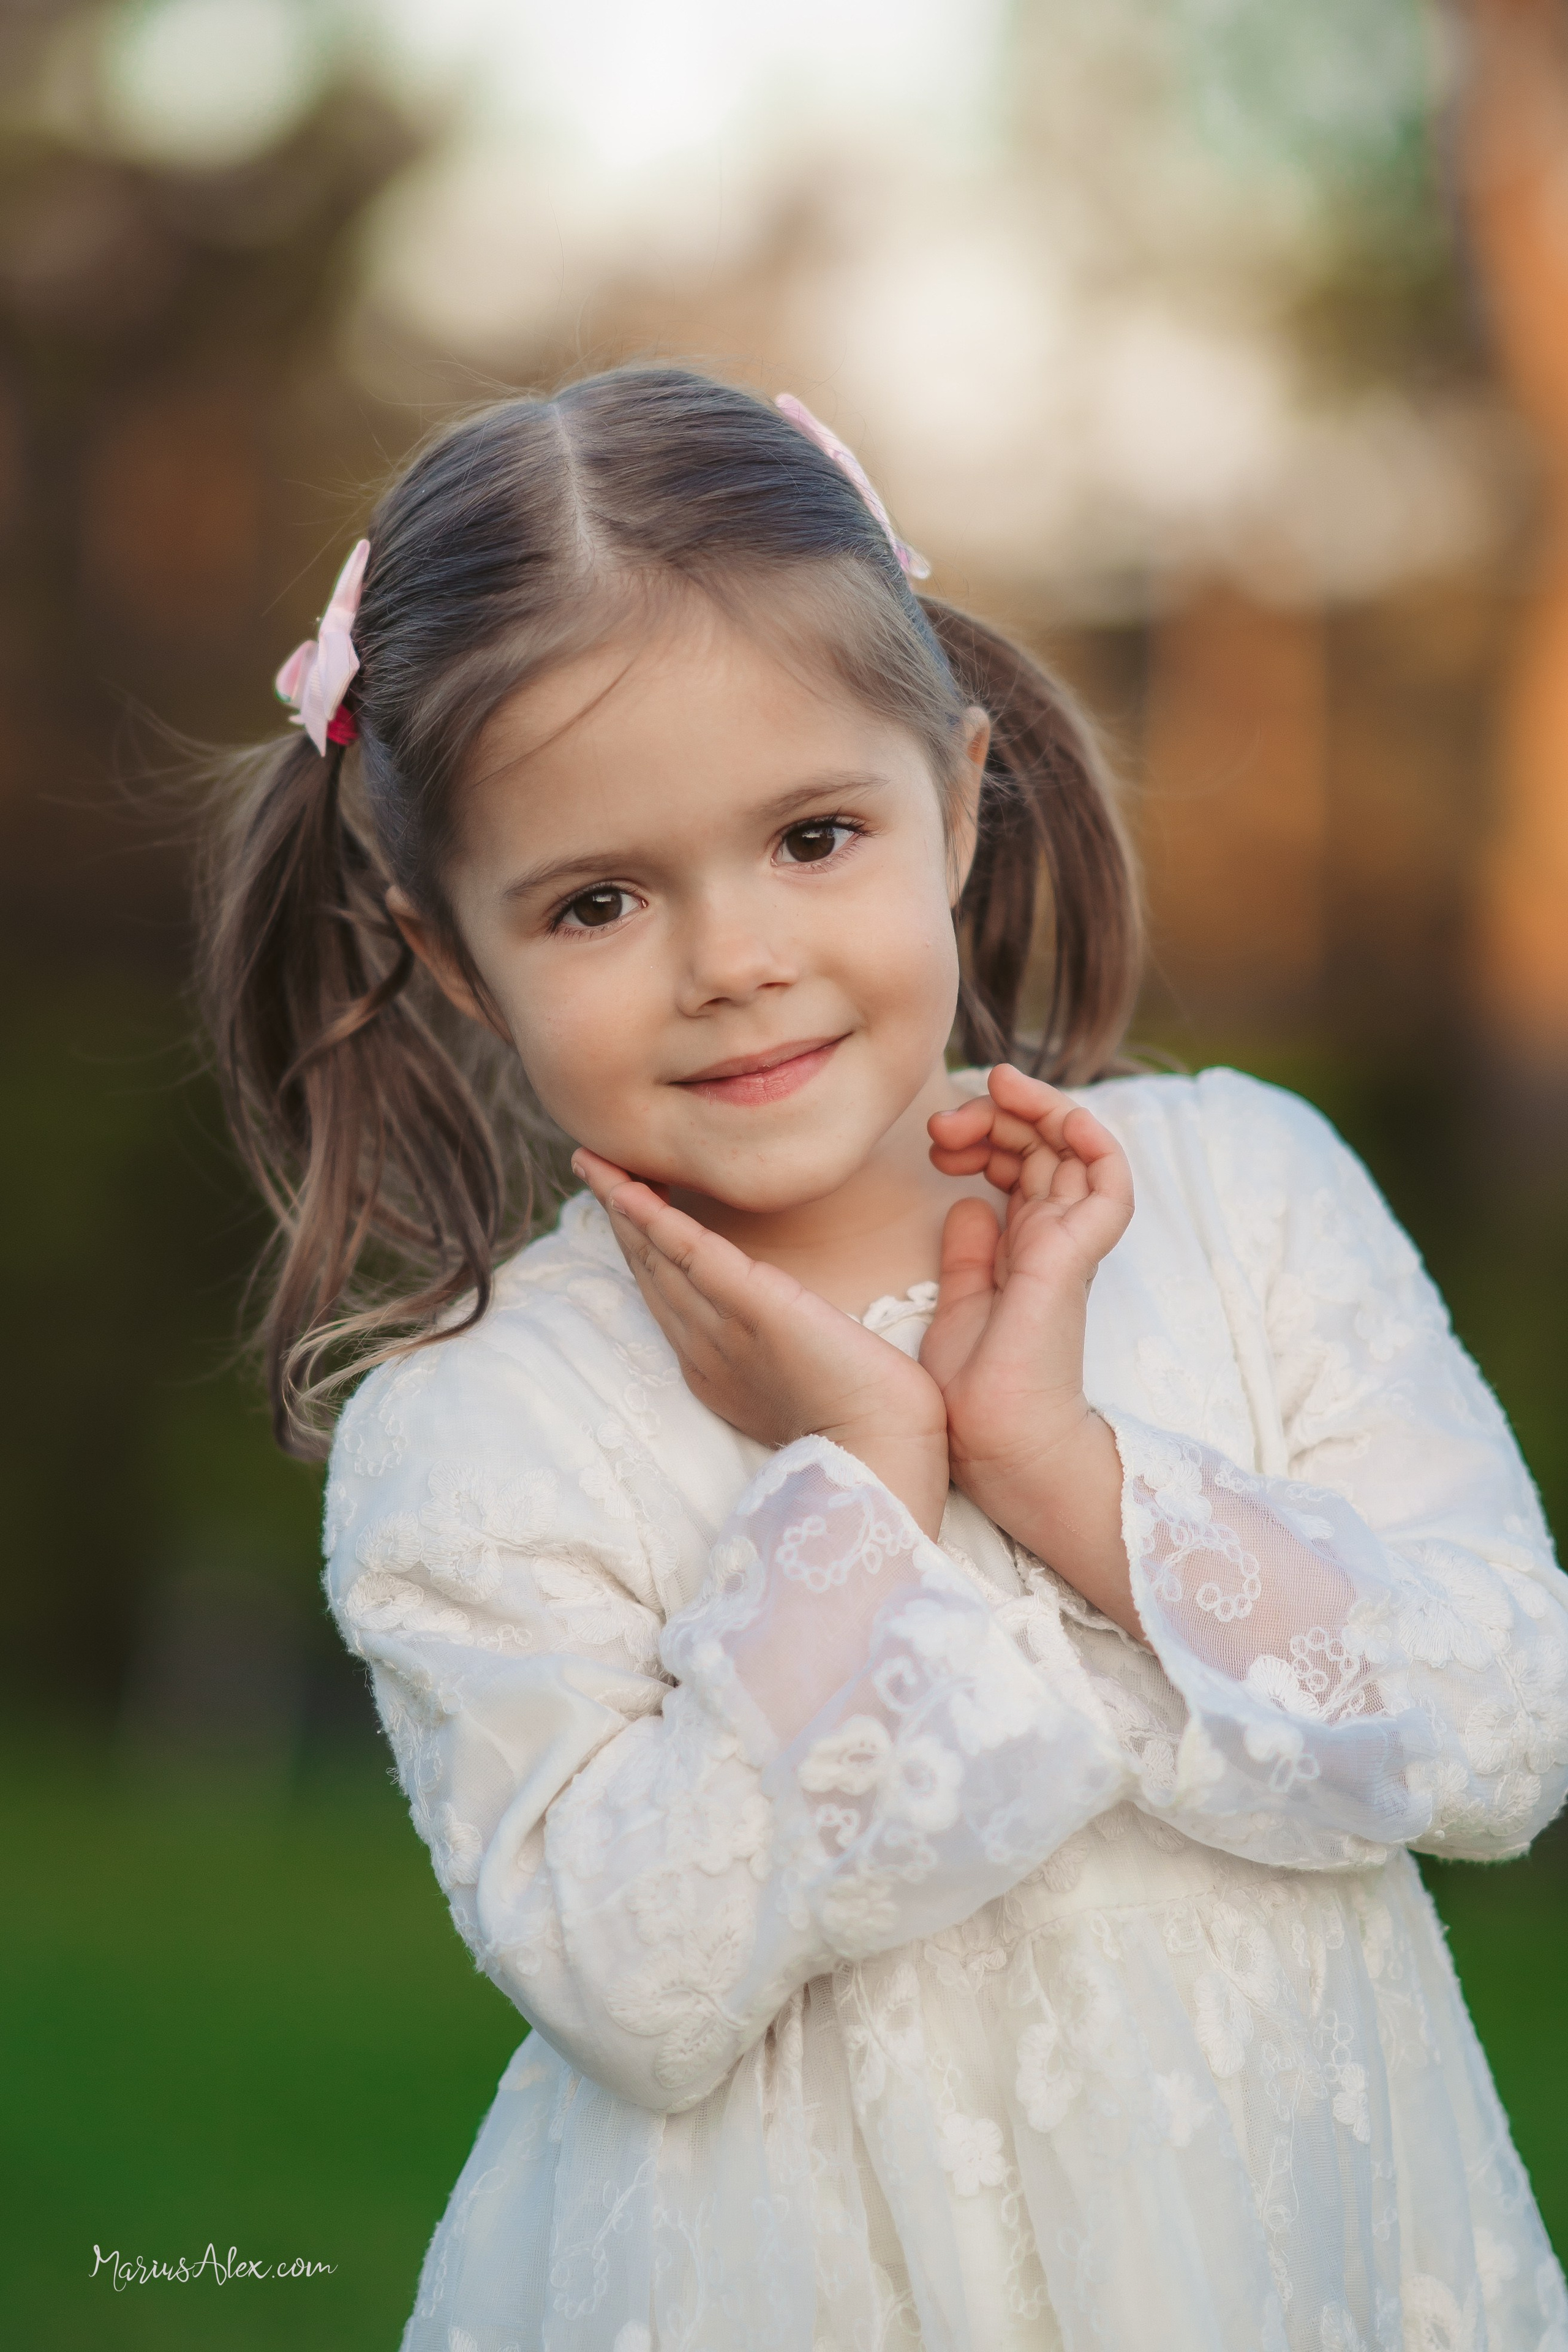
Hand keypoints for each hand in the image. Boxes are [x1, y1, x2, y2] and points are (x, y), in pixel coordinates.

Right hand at [572, 1148, 951, 1537]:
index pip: (668, 1293)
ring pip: (657, 1257)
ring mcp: (721, 1328)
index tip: (625, 1203)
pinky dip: (655, 1220)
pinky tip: (630, 1190)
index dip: (643, 1245)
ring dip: (623, 1204)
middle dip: (619, 1216)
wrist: (881, 1449)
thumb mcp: (804, 1377)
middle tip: (593, 1165)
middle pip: (650, 1269)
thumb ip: (778, 1347)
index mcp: (715, 1367)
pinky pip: (689, 1254)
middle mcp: (704, 1347)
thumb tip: (779, 1320)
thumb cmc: (865, 1417)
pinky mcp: (750, 1307)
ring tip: (596, 1161)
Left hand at [918, 1066, 1139, 1633]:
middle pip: (1047, 1148)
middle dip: (1002, 1114)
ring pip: (1079, 1150)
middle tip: (950, 1116)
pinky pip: (1110, 1183)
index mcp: (1024, 1249)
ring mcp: (1068, 1247)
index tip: (939, 1136)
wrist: (991, 1443)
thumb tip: (966, 1204)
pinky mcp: (1073, 1258)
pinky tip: (1057, 1117)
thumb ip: (967, 1256)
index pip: (1023, 1166)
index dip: (987, 1135)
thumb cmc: (973, 1394)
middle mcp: (1052, 1241)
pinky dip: (1093, 1140)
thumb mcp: (958, 1306)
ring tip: (993, 1093)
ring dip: (1041, 1110)